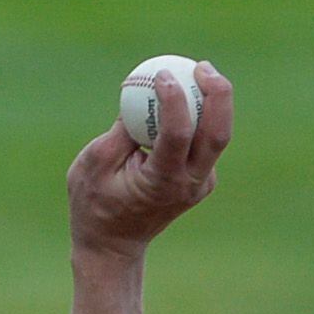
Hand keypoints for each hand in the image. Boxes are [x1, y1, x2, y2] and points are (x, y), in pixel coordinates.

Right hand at [66, 63, 232, 261]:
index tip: (161, 74)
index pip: (179, 134)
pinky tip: (188, 93)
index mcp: (163, 182)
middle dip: (217, 95)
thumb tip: (141, 90)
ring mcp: (200, 185)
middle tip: (202, 66)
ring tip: (198, 70)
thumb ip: (120, 129)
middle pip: (218, 134)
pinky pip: (205, 141)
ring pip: (218, 136)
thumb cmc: (95, 204)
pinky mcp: (201, 180)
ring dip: (214, 101)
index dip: (174, 98)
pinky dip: (199, 115)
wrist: (113, 246)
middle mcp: (189, 185)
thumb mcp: (94, 163)